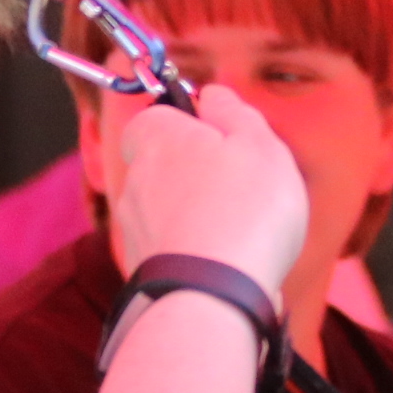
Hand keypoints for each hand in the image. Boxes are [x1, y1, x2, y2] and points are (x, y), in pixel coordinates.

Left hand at [102, 85, 304, 297]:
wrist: (210, 298)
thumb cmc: (242, 212)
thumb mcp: (258, 144)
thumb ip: (234, 112)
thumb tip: (212, 94)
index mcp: (157, 137)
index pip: (155, 116)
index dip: (188, 122)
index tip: (221, 135)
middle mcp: (135, 179)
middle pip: (163, 163)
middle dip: (196, 172)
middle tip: (242, 187)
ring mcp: (134, 227)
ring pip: (166, 208)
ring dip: (196, 214)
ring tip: (239, 232)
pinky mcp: (142, 268)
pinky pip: (171, 248)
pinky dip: (194, 251)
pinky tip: (225, 264)